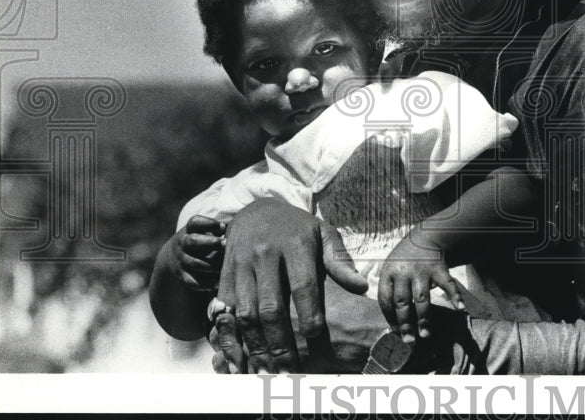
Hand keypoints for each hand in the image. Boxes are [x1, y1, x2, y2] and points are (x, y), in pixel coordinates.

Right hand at [171, 215, 224, 290]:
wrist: (173, 255)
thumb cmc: (200, 238)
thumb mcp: (204, 229)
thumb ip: (219, 227)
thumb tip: (235, 224)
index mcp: (189, 229)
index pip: (195, 222)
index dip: (209, 223)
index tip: (223, 226)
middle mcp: (183, 243)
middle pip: (194, 242)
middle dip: (211, 243)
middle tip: (227, 244)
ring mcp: (181, 260)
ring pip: (196, 263)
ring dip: (213, 265)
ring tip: (227, 265)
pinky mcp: (182, 275)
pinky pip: (193, 281)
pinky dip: (206, 283)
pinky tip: (219, 282)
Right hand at [213, 199, 367, 374]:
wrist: (256, 210)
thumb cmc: (298, 229)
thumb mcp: (323, 234)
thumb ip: (340, 260)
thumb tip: (361, 287)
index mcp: (295, 244)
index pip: (303, 285)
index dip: (309, 314)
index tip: (317, 340)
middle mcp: (265, 254)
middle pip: (270, 305)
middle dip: (279, 342)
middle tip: (288, 371)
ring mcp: (241, 265)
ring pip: (244, 312)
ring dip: (254, 347)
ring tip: (264, 373)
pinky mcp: (224, 274)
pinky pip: (223, 310)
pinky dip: (228, 336)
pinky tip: (237, 359)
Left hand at [378, 230, 465, 342]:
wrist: (425, 237)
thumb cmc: (405, 261)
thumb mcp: (391, 270)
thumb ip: (391, 292)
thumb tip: (393, 326)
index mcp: (389, 272)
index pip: (385, 299)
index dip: (390, 318)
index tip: (395, 333)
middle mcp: (404, 271)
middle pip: (402, 301)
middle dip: (405, 323)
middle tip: (408, 341)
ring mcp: (422, 269)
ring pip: (422, 298)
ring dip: (424, 318)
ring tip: (425, 335)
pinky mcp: (439, 268)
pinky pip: (447, 284)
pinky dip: (455, 296)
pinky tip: (460, 309)